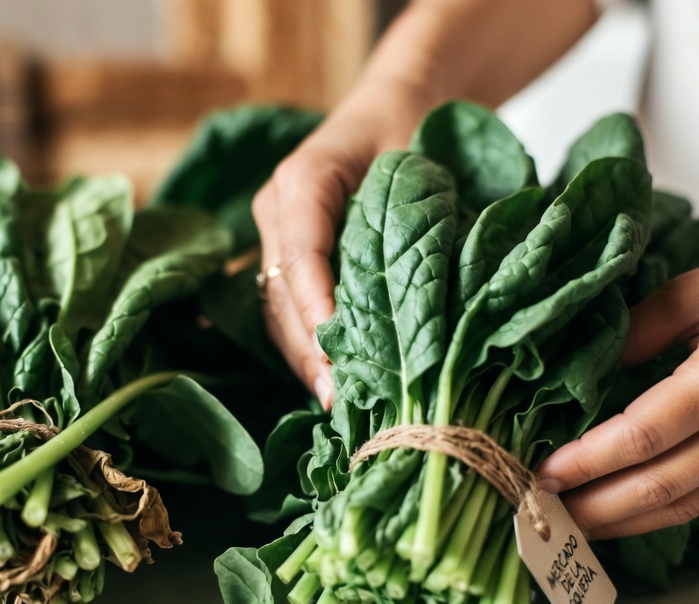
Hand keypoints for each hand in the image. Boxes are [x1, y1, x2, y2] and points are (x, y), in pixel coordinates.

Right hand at [253, 88, 431, 405]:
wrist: (397, 105)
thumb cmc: (416, 129)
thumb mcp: (421, 166)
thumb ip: (413, 224)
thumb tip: (424, 302)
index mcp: (303, 178)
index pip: (301, 250)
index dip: (315, 305)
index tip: (335, 350)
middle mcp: (277, 207)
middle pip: (281, 290)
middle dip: (310, 348)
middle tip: (341, 399)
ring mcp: (274, 233)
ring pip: (276, 308)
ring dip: (303, 357)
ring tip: (336, 403)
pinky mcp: (284, 256)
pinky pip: (284, 309)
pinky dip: (305, 346)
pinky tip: (330, 382)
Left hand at [536, 227, 698, 538]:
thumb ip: (638, 329)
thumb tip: (583, 369)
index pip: (643, 435)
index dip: (588, 461)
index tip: (544, 473)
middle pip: (660, 484)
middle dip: (595, 507)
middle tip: (542, 512)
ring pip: (685, 503)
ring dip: (623, 522)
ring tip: (571, 526)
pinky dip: (661, 512)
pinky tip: (622, 514)